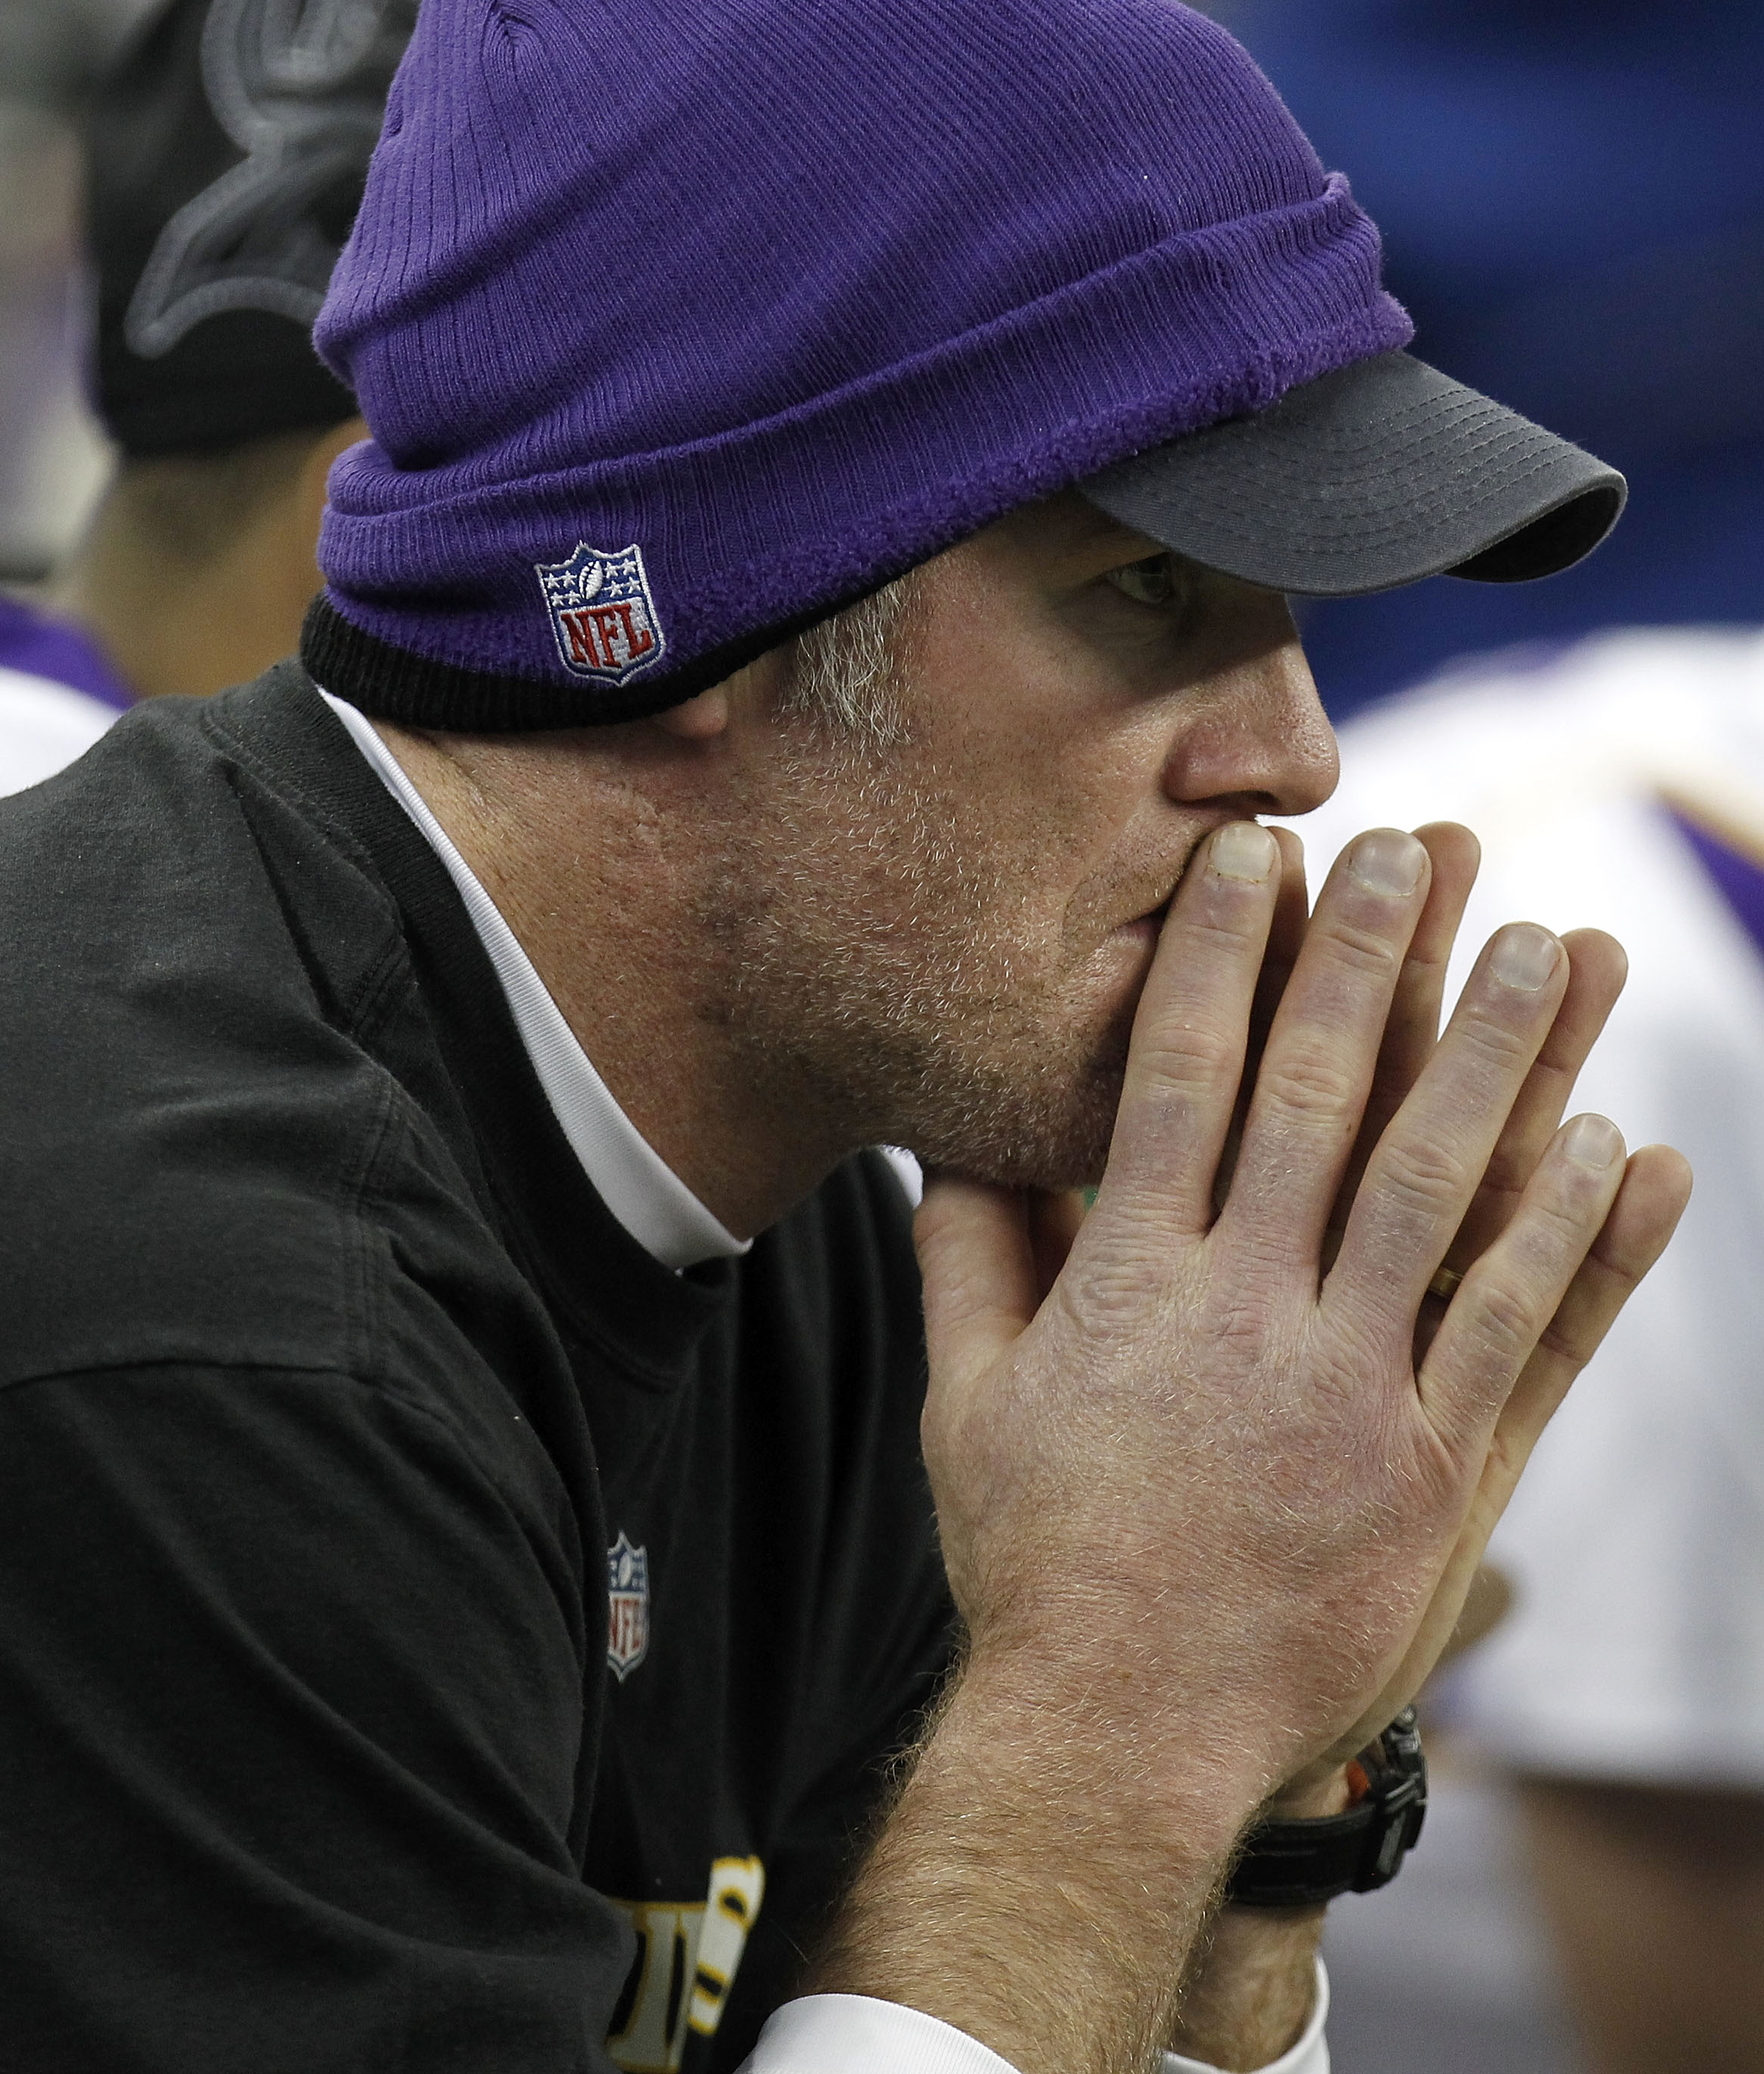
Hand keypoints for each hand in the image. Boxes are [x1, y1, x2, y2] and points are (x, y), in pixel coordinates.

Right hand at [917, 821, 1689, 1802]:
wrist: (1119, 1734)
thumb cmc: (1035, 1559)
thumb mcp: (964, 1403)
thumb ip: (967, 1259)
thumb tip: (962, 1140)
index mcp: (1131, 1286)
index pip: (1180, 1082)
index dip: (1221, 959)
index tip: (1258, 857)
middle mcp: (1246, 1317)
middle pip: (1323, 1105)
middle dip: (1374, 963)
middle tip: (1424, 847)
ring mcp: (1351, 1393)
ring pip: (1441, 1194)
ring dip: (1505, 1062)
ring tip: (1556, 948)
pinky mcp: (1433, 1471)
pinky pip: (1517, 1334)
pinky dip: (1573, 1240)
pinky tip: (1619, 1149)